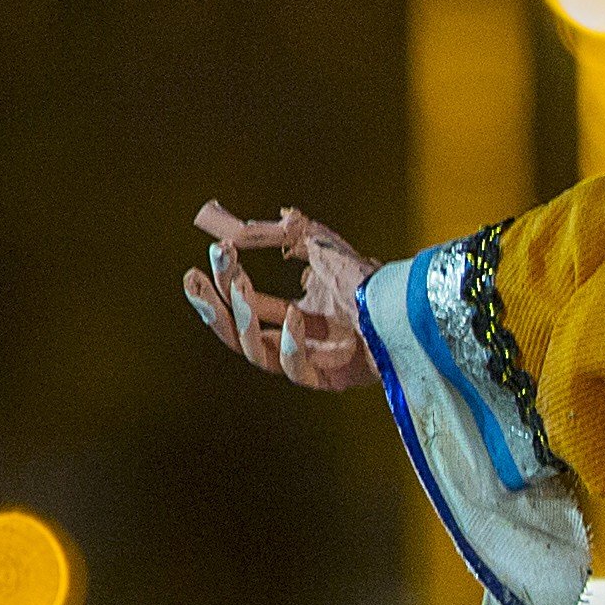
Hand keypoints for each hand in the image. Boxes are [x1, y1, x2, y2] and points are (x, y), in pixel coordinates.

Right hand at [184, 201, 376, 391]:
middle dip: (213, 306)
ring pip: (259, 354)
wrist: (410, 300)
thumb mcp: (320, 246)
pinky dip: (293, 343)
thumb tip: (245, 224)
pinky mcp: (330, 379)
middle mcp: (298, 342)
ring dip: (245, 319)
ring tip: (239, 284)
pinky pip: (297, 371)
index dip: (221, 284)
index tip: (205, 259)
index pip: (243, 306)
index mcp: (293, 316)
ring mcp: (312, 362)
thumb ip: (285, 235)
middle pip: (238, 334)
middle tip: (194, 278)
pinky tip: (295, 315)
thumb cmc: (370, 278)